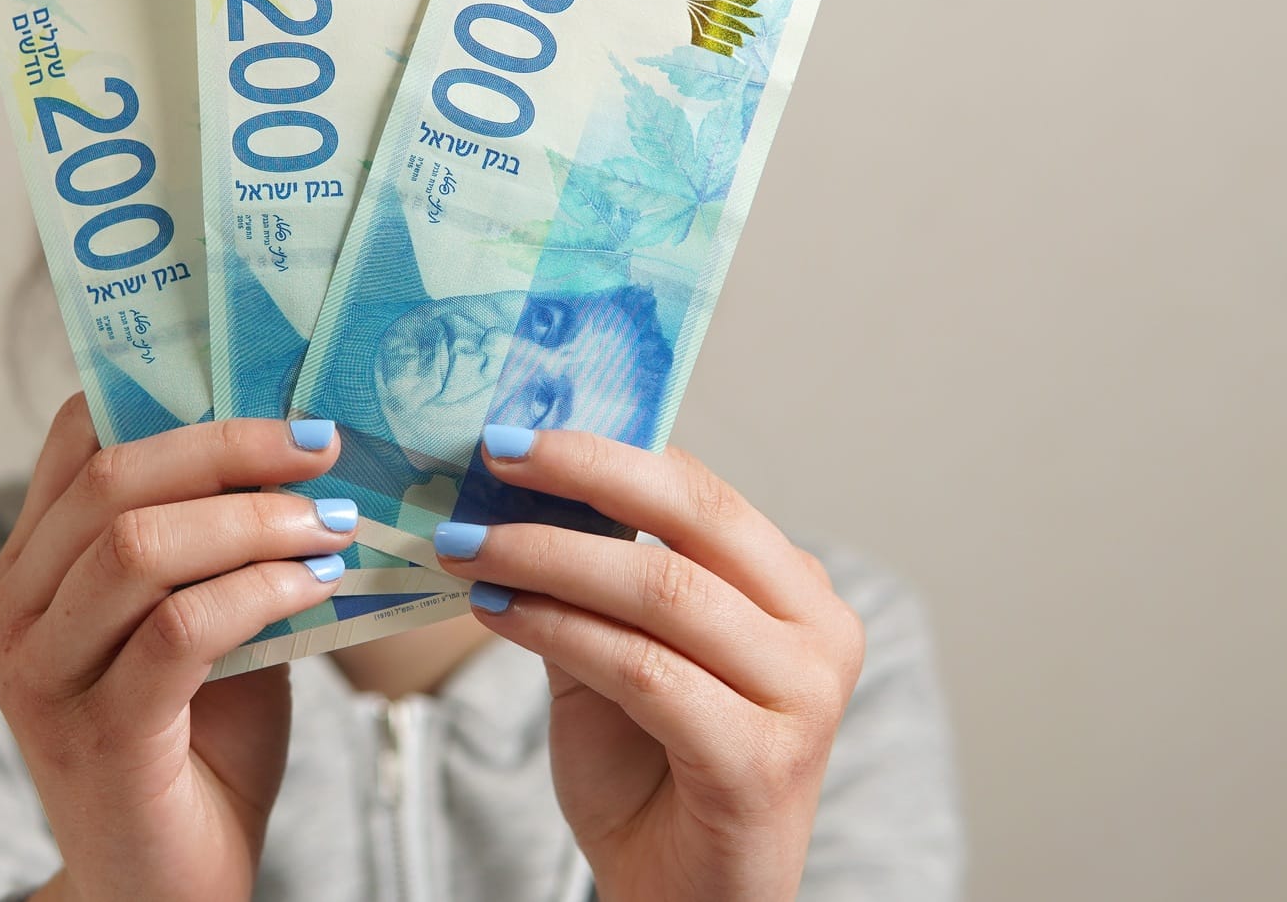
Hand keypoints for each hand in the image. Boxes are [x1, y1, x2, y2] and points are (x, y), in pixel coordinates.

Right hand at [0, 396, 356, 901]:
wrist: (167, 888)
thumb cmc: (196, 747)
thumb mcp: (199, 623)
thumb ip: (214, 547)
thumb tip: (296, 450)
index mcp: (28, 570)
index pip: (76, 441)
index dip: (171, 398)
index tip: (272, 397)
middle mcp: (12, 615)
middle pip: (111, 482)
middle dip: (227, 449)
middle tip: (320, 444)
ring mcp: (43, 677)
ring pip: (139, 548)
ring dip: (253, 520)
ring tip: (333, 521)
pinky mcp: (97, 735)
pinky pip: (180, 632)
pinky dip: (259, 592)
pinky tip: (317, 585)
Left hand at [431, 428, 865, 901]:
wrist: (680, 898)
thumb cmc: (651, 769)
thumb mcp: (615, 651)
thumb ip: (588, 575)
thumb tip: (513, 483)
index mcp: (794, 588)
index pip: (700, 490)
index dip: (604, 451)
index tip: (512, 432)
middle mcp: (819, 630)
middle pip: (693, 518)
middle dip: (581, 475)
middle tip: (492, 455)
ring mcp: (803, 698)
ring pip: (661, 590)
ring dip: (546, 557)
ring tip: (467, 546)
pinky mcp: (762, 762)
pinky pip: (642, 670)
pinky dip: (557, 630)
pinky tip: (496, 612)